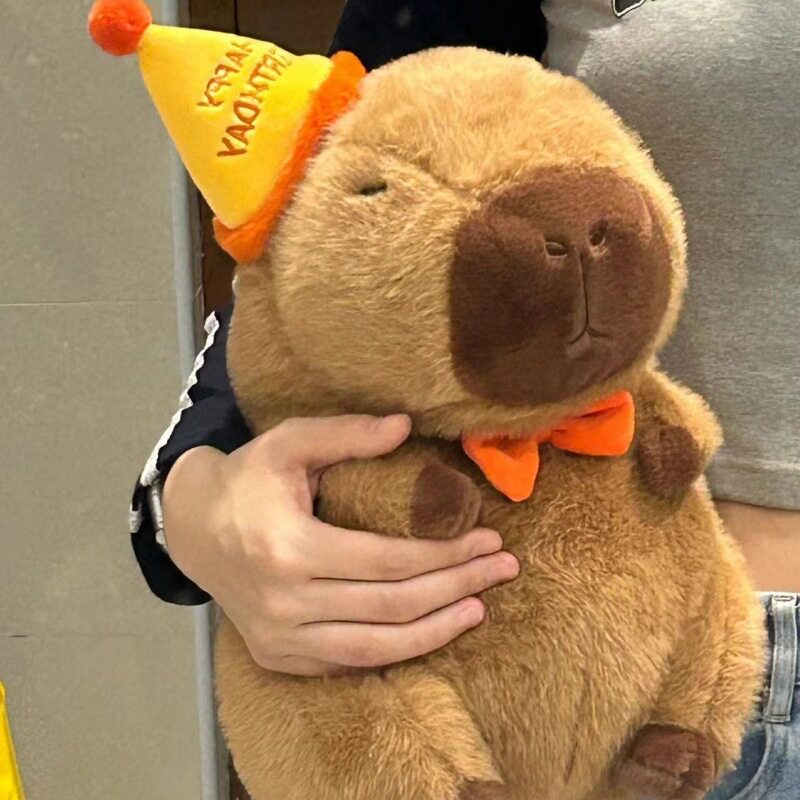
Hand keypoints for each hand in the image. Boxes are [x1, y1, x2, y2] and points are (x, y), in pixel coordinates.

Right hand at [163, 414, 518, 675]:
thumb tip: (407, 426)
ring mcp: (280, 640)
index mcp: (288, 548)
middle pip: (391, 607)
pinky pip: (348, 664)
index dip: (444, 553)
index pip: (386, 561)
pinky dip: (396, 651)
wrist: (192, 528)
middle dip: (456, 587)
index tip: (488, 538)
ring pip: (375, 650)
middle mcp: (284, 604)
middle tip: (502, 568)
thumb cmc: (247, 479)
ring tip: (479, 607)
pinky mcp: (279, 658)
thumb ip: (346, 433)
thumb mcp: (289, 442)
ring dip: (436, 631)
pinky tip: (430, 630)